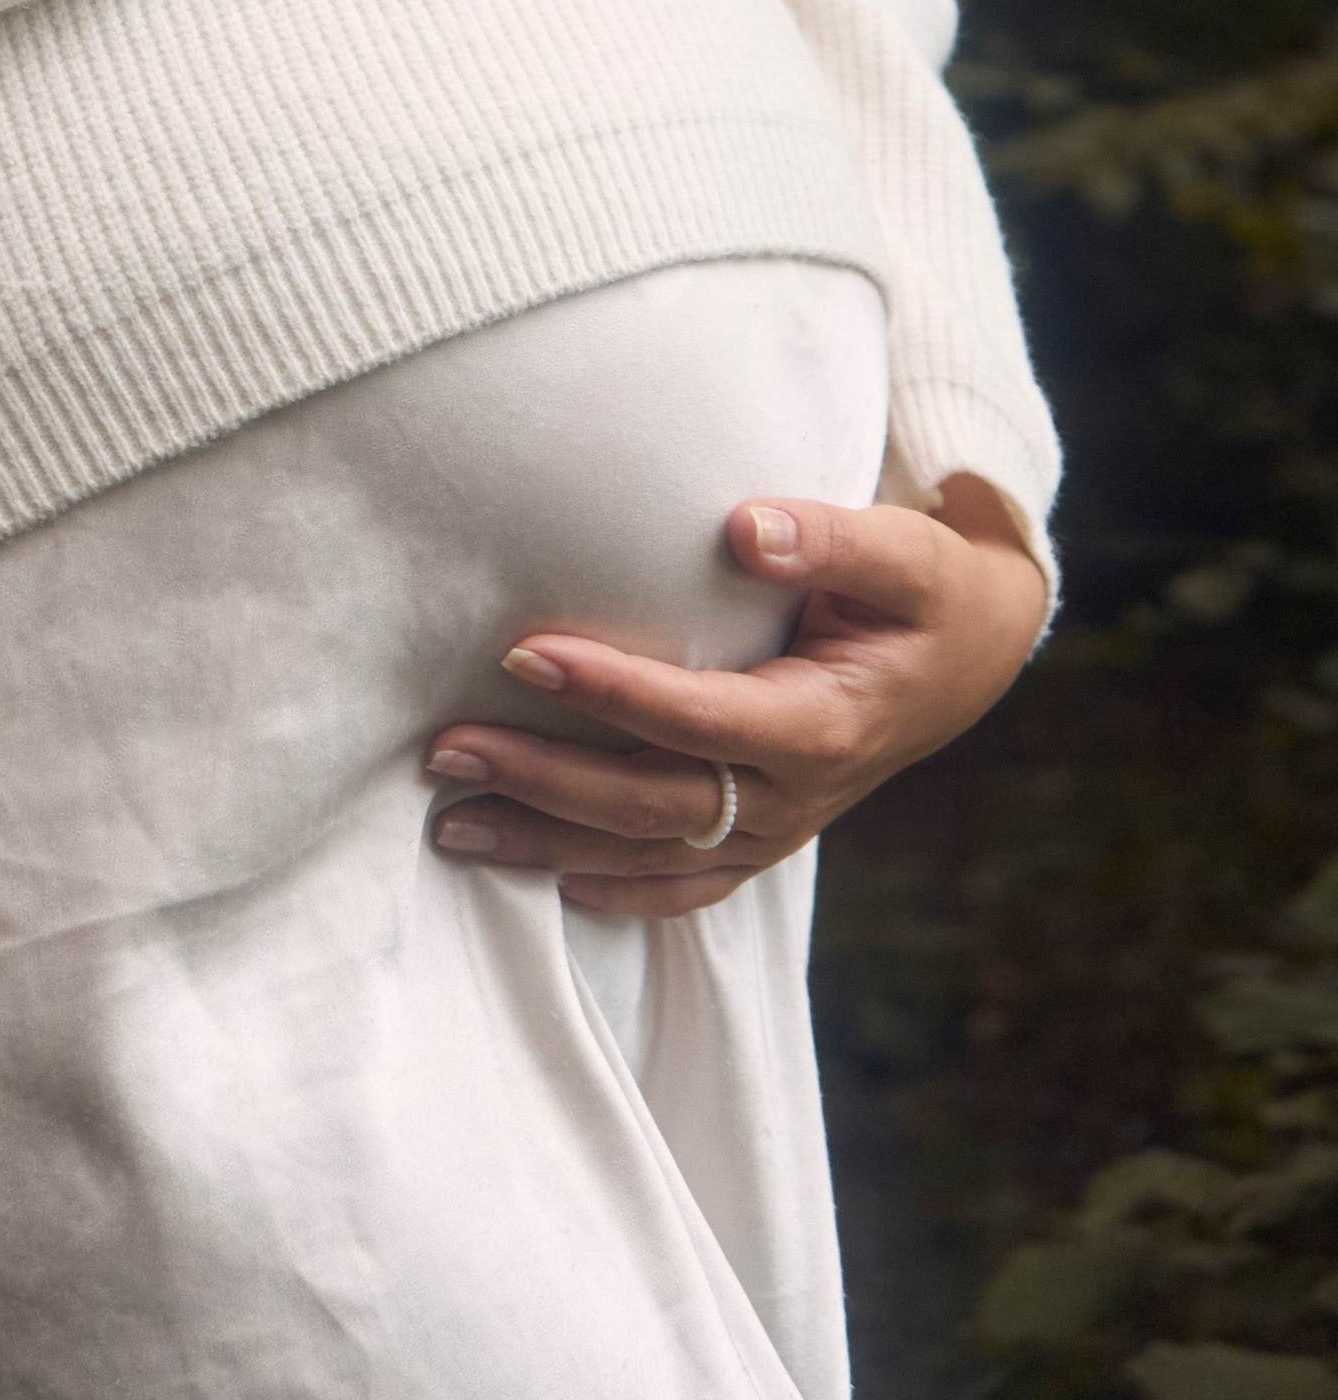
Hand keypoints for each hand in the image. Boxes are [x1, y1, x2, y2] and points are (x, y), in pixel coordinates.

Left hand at [421, 476, 1049, 917]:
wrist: (971, 651)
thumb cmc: (926, 589)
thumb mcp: (901, 551)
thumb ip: (828, 536)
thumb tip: (744, 526)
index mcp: (823, 726)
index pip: (697, 720)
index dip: (611, 693)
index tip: (523, 653)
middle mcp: (795, 795)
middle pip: (652, 805)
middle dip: (544, 782)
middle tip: (446, 750)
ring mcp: (780, 825)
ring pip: (651, 856)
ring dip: (548, 843)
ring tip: (451, 824)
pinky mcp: (767, 834)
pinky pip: (687, 884)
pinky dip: (617, 891)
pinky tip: (548, 880)